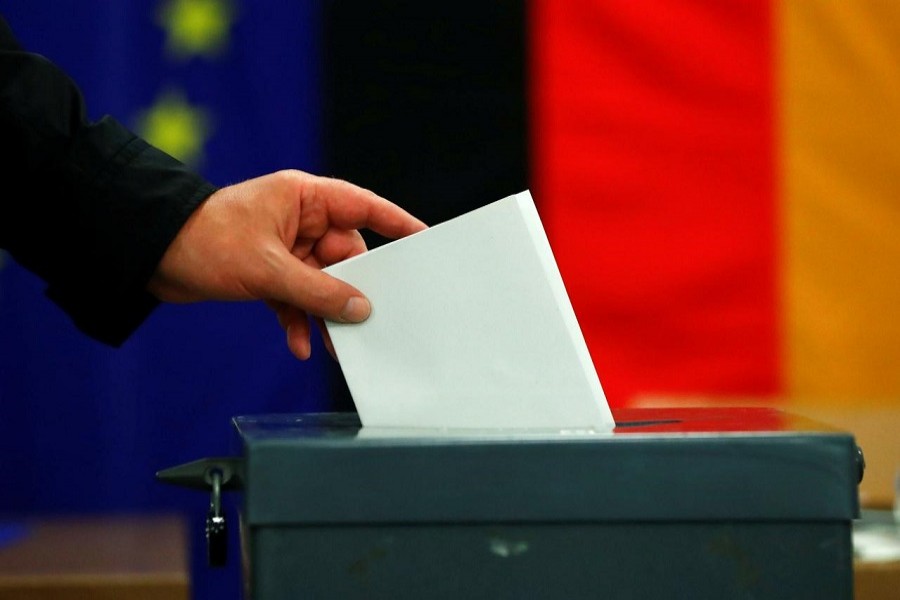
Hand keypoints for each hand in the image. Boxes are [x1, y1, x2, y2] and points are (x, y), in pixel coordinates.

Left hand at [147, 170, 426, 358]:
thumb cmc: (204, 242)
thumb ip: (318, 291)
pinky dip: (299, 320)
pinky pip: (297, 298)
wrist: (150, 257)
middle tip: (368, 321)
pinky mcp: (269, 273)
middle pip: (345, 256)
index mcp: (302, 199)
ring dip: (325, 313)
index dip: (396, 223)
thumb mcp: (268, 269)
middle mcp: (298, 220)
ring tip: (335, 346)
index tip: (424, 240)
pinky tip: (300, 345)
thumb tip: (361, 309)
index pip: (362, 207)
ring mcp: (284, 248)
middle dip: (351, 291)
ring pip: (322, 283)